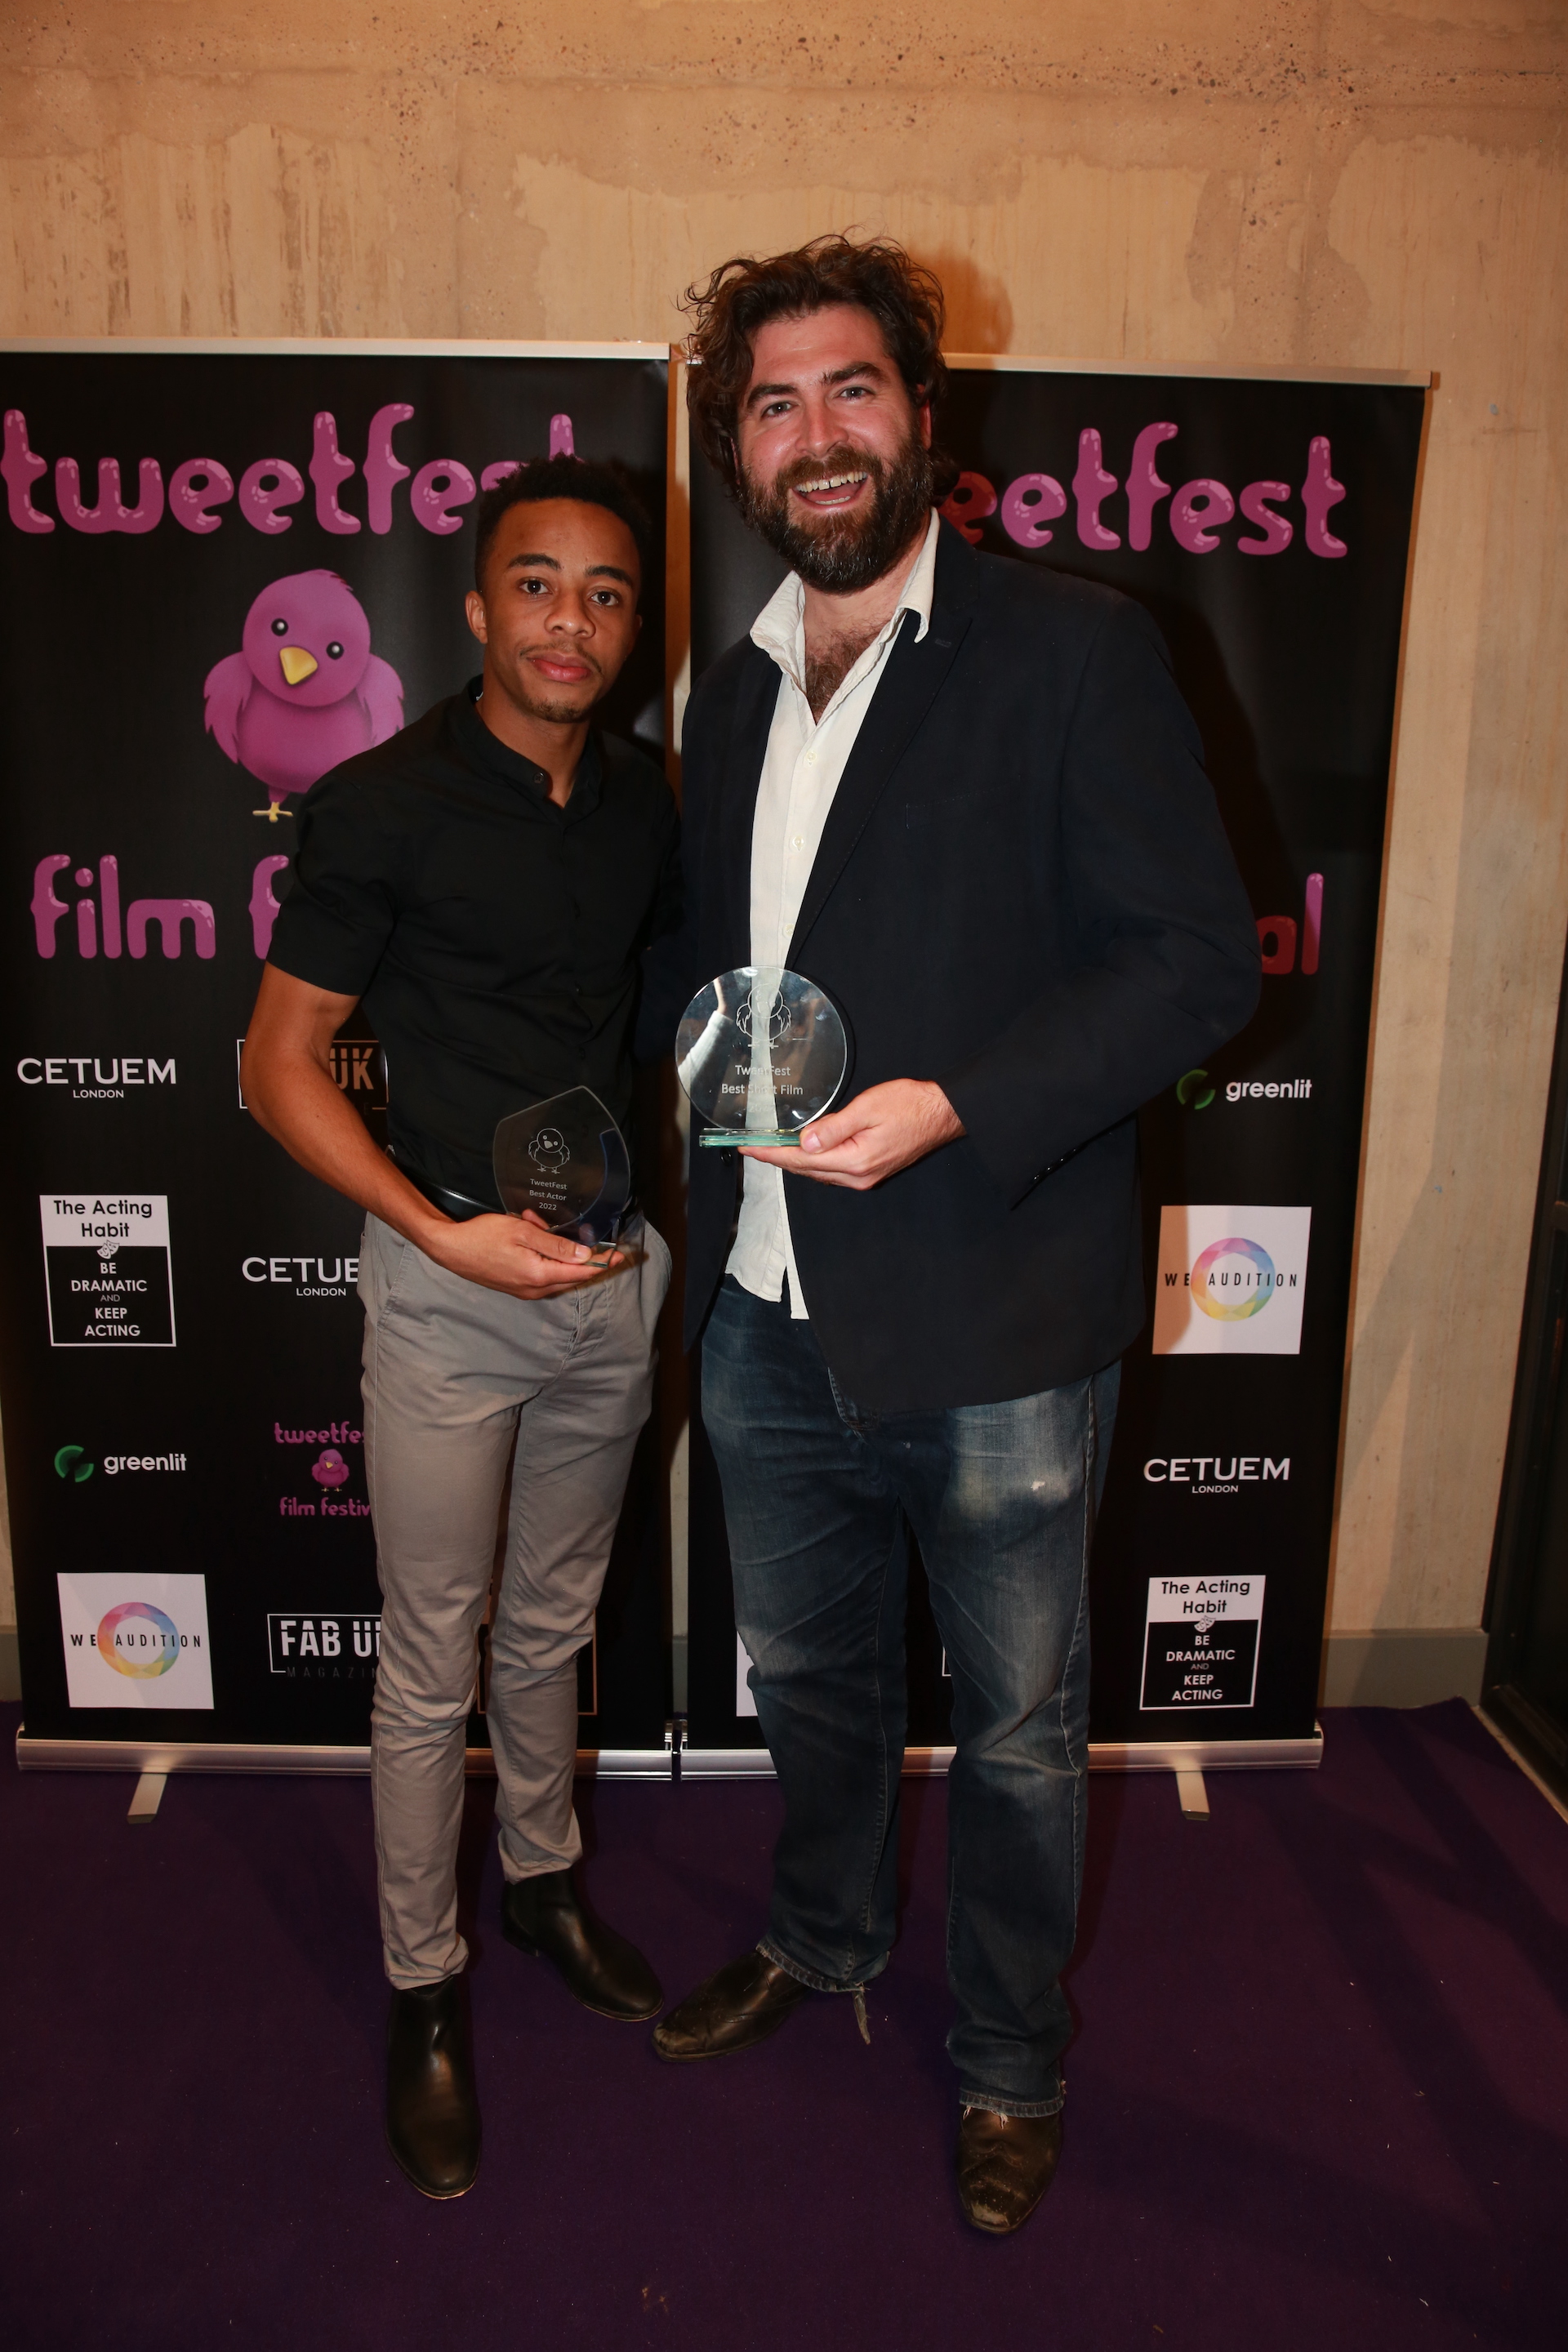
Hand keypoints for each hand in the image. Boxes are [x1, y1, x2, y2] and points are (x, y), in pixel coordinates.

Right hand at [416, 1209, 625, 1298]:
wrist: (449, 1249)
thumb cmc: (482, 1237)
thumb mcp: (522, 1232)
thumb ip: (555, 1244)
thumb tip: (584, 1254)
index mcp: (540, 1276)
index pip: (582, 1272)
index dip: (604, 1262)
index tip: (622, 1254)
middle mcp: (535, 1289)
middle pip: (571, 1273)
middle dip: (573, 1247)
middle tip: (562, 1225)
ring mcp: (525, 1290)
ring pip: (555, 1269)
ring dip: (552, 1245)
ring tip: (529, 1221)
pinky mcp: (517, 1286)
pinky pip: (541, 1270)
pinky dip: (541, 1252)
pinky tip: (527, 1232)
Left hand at [741, 1079, 963, 1190]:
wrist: (941, 1113)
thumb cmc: (909, 1105)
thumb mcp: (867, 1108)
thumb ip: (833, 1127)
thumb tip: (804, 1143)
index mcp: (855, 1161)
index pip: (801, 1160)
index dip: (771, 1154)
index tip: (748, 1148)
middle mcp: (857, 1176)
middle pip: (806, 1170)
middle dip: (776, 1159)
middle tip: (750, 1148)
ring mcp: (865, 1177)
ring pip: (818, 1172)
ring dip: (793, 1162)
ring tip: (769, 1149)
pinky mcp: (870, 1172)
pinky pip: (832, 1171)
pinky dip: (812, 1162)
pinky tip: (802, 1152)